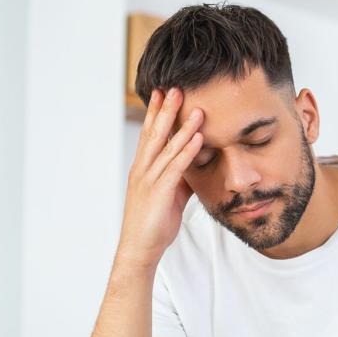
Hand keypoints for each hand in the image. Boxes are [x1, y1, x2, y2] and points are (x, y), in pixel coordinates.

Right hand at [116, 88, 203, 269]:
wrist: (140, 249)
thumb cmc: (154, 223)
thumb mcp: (170, 195)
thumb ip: (180, 177)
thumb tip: (195, 164)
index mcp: (143, 168)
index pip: (149, 135)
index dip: (155, 113)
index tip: (162, 93)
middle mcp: (143, 170)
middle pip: (154, 133)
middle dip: (165, 110)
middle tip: (174, 87)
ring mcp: (150, 180)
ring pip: (167, 147)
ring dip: (182, 126)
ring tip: (195, 108)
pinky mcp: (160, 193)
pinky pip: (176, 167)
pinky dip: (187, 151)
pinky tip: (198, 138)